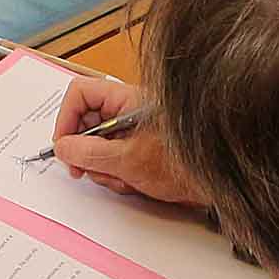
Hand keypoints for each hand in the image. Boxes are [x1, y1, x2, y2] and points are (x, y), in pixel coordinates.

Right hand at [52, 77, 204, 207]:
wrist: (215, 184)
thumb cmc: (183, 166)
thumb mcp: (127, 160)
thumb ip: (89, 153)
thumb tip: (63, 148)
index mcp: (128, 99)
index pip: (81, 94)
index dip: (66, 119)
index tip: (64, 146)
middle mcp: (129, 110)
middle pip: (86, 121)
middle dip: (84, 150)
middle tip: (83, 170)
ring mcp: (133, 130)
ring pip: (97, 144)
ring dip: (102, 167)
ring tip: (122, 179)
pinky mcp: (138, 147)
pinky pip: (112, 158)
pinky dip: (115, 174)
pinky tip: (132, 182)